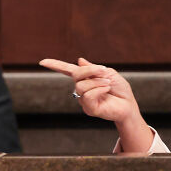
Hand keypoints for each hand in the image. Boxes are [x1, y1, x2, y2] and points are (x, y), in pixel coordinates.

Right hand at [40, 57, 154, 152]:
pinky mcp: (89, 109)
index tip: (42, 62)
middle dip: (90, 70)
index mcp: (85, 79)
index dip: (55, 65)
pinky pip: (88, 96)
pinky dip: (99, 90)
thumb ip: (93, 68)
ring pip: (82, 86)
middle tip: (104, 71)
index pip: (67, 71)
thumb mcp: (108, 73)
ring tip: (108, 84)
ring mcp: (84, 100)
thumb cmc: (119, 89)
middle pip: (76, 75)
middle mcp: (82, 89)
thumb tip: (79, 61)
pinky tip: (106, 91)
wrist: (128, 104)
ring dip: (97, 82)